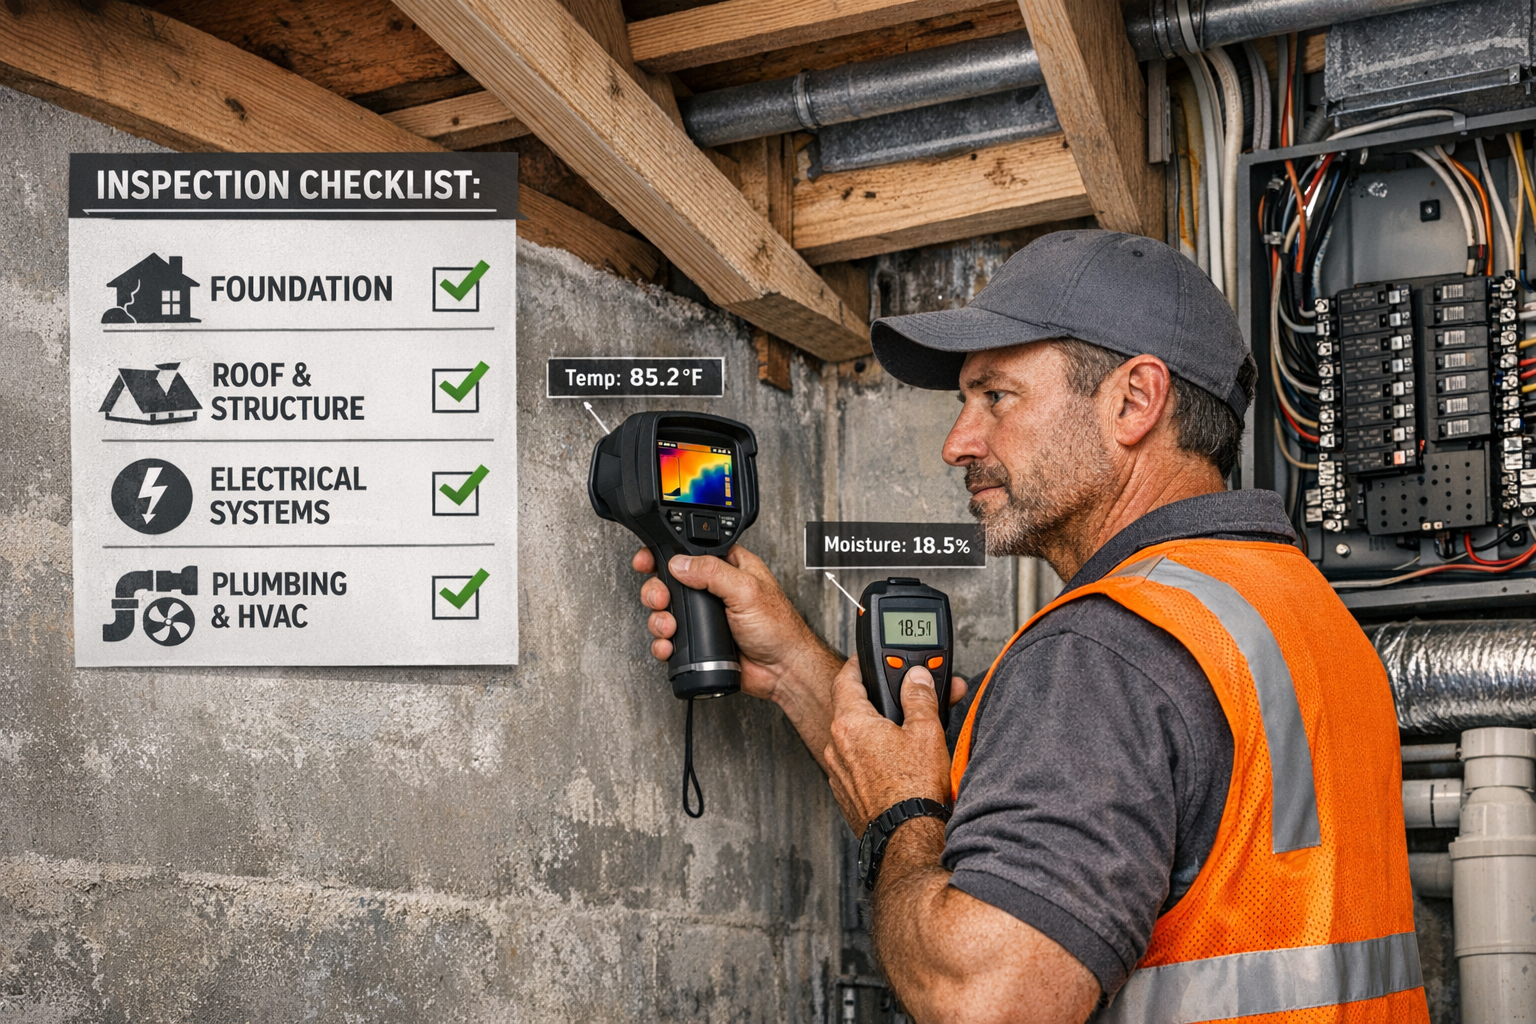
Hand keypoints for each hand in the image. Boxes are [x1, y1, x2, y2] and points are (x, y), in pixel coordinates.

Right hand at [633, 545, 832, 703]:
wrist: (782, 671)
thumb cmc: (779, 628)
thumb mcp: (746, 590)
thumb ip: (712, 573)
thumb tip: (679, 563)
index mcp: (728, 566)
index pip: (690, 551)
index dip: (665, 553)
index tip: (647, 560)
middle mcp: (713, 589)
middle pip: (670, 581)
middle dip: (658, 591)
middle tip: (661, 599)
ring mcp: (704, 615)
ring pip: (666, 610)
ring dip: (659, 619)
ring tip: (669, 627)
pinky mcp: (698, 640)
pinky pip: (670, 638)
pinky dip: (663, 642)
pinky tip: (669, 645)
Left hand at [824, 659, 952, 831]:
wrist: (908, 838)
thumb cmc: (914, 790)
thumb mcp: (926, 732)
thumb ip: (919, 698)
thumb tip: (917, 679)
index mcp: (851, 723)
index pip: (846, 679)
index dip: (859, 666)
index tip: (867, 661)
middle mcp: (836, 746)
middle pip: (853, 709)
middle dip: (880, 701)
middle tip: (902, 697)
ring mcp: (838, 772)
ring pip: (856, 739)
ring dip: (878, 731)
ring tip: (908, 734)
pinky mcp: (846, 794)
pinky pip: (857, 764)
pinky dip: (874, 757)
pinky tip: (899, 764)